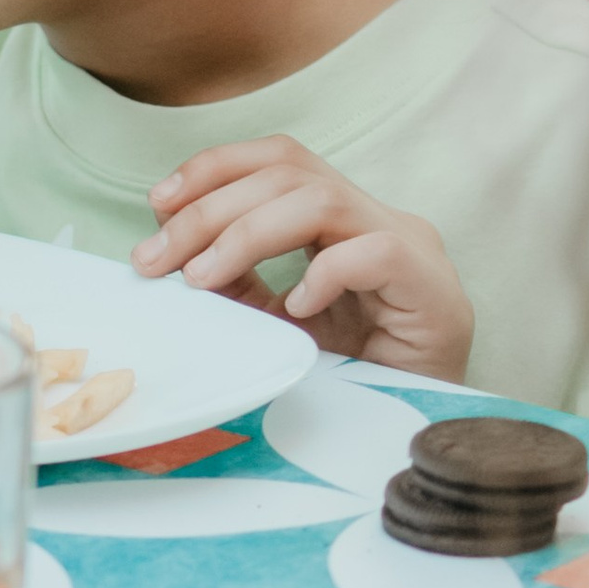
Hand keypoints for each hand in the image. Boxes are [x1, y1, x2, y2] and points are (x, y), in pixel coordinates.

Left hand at [133, 137, 474, 376]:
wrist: (412, 427)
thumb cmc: (351, 372)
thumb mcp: (276, 322)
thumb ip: (236, 283)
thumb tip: (168, 253)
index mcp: (342, 216)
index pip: (278, 159)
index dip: (215, 169)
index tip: (158, 205)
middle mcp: (376, 216)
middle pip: (288, 174)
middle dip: (210, 211)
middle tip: (157, 259)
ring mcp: (410, 245)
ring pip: (322, 200)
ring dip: (247, 234)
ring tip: (203, 279)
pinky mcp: (431, 285)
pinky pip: (376, 253)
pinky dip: (325, 273)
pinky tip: (294, 308)